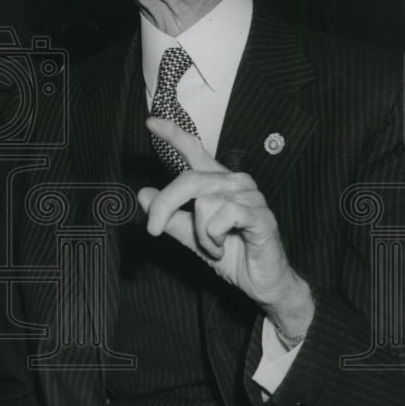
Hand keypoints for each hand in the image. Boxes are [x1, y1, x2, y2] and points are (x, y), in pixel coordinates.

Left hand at [138, 117, 313, 336]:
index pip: (194, 152)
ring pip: (204, 202)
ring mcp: (250, 196)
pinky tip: (223, 247)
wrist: (261, 283)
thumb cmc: (232, 256)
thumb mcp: (192, 237)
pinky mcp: (259, 215)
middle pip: (188, 179)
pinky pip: (222, 215)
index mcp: (217, 184)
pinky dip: (213, 237)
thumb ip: (170, 216)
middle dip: (164, 205)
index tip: (151, 122)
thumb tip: (143, 194)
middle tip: (152, 229)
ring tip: (214, 246)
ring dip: (200, 234)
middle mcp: (234, 182)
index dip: (173, 135)